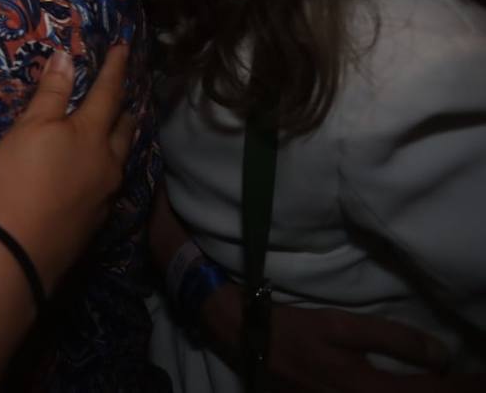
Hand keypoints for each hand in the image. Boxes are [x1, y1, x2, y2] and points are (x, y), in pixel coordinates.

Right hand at [0, 45, 134, 292]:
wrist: (18, 249)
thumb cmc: (19, 178)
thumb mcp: (29, 128)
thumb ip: (51, 93)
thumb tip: (67, 57)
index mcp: (91, 134)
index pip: (108, 93)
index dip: (115, 69)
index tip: (125, 48)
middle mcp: (107, 163)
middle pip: (124, 130)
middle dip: (126, 109)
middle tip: (127, 95)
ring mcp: (104, 196)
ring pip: (120, 160)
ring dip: (120, 140)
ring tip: (117, 132)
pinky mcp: (94, 223)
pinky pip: (109, 186)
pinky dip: (107, 169)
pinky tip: (96, 176)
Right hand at [201, 284, 468, 391]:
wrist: (251, 340)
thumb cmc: (298, 329)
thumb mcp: (344, 327)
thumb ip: (393, 339)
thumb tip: (440, 354)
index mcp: (370, 390)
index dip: (464, 387)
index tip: (484, 377)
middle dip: (454, 390)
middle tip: (478, 381)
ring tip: (458, 385)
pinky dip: (410, 392)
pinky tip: (421, 386)